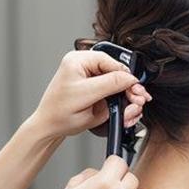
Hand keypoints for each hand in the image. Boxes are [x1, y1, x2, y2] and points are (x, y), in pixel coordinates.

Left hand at [30, 50, 151, 139]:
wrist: (49, 128)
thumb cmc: (58, 114)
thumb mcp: (86, 96)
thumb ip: (109, 84)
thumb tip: (130, 78)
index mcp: (77, 60)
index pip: (111, 61)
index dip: (126, 76)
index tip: (136, 90)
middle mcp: (84, 66)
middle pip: (116, 72)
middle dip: (129, 88)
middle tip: (138, 100)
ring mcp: (89, 78)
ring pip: (117, 83)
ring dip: (127, 97)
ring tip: (132, 109)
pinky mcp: (92, 90)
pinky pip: (112, 92)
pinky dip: (120, 102)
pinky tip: (125, 111)